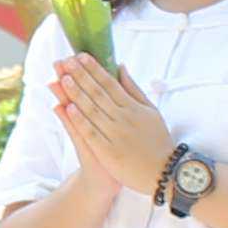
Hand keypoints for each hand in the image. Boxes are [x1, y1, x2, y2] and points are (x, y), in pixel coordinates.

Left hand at [54, 50, 171, 198]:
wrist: (164, 172)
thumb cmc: (157, 140)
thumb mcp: (150, 110)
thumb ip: (134, 88)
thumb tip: (121, 66)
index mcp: (133, 107)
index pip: (110, 83)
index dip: (94, 69)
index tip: (81, 56)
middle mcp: (123, 118)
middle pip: (98, 93)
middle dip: (81, 76)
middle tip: (66, 60)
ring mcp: (115, 134)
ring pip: (92, 110)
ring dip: (76, 93)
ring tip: (63, 78)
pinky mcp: (109, 151)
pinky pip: (91, 133)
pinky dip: (80, 120)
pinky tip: (68, 107)